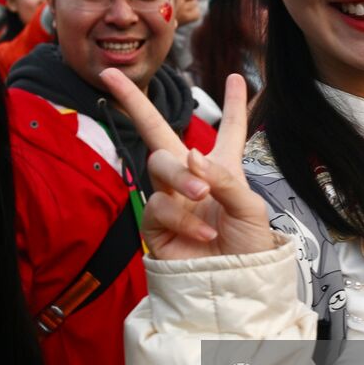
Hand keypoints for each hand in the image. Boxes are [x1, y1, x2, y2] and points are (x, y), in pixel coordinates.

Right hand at [98, 69, 272, 260]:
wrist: (232, 288)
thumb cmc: (248, 249)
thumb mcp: (250, 208)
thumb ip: (223, 176)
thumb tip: (189, 154)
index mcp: (224, 168)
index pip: (230, 129)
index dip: (233, 104)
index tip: (235, 76)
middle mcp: (192, 178)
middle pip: (158, 131)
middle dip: (133, 101)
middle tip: (112, 78)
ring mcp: (170, 199)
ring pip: (158, 164)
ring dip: (181, 177)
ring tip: (202, 196)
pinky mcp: (154, 224)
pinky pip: (158, 205)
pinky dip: (181, 217)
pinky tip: (203, 232)